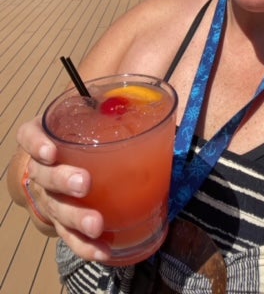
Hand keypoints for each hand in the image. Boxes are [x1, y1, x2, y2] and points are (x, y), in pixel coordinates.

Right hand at [16, 117, 111, 262]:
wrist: (74, 159)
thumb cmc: (87, 130)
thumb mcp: (96, 112)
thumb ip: (115, 104)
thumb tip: (149, 96)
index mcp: (47, 135)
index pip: (29, 135)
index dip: (36, 143)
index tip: (51, 151)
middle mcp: (41, 166)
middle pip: (42, 174)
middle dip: (62, 180)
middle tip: (84, 183)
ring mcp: (49, 196)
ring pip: (55, 208)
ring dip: (75, 217)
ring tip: (96, 223)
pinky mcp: (62, 221)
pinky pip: (69, 235)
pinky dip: (84, 245)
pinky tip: (102, 250)